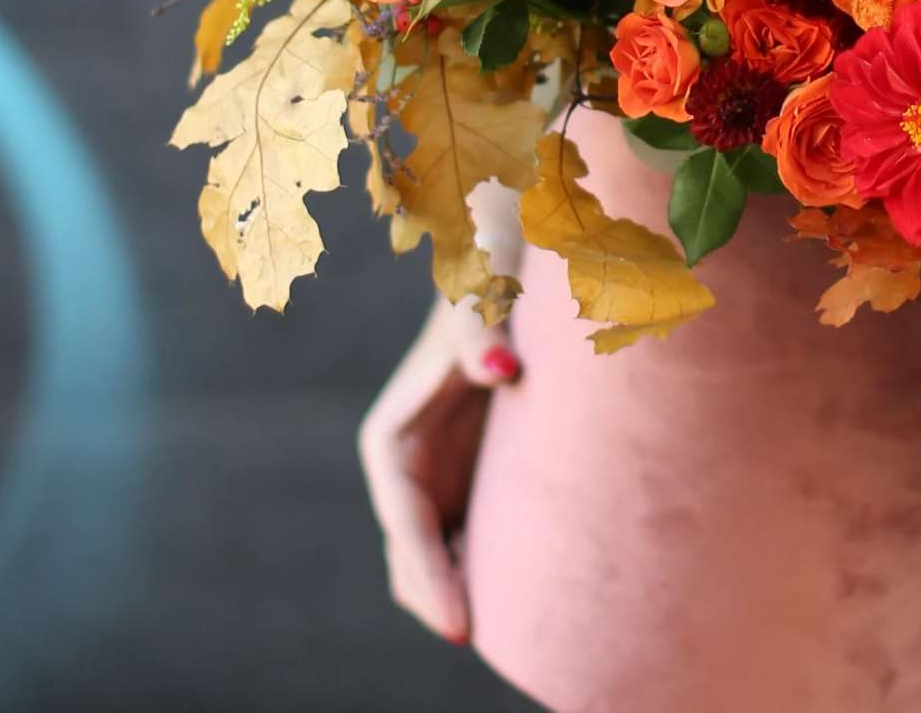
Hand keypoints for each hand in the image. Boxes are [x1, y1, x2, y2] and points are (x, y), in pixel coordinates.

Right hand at [358, 293, 521, 644]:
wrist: (510, 279)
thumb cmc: (490, 288)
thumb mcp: (481, 303)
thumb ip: (483, 331)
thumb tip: (501, 369)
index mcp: (390, 443)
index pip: (405, 526)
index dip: (429, 579)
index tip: (460, 626)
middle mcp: (405, 473)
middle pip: (413, 562)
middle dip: (442, 603)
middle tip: (490, 642)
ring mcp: (436, 484)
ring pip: (439, 565)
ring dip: (465, 597)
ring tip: (515, 634)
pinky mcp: (468, 486)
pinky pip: (471, 547)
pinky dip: (487, 575)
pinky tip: (530, 598)